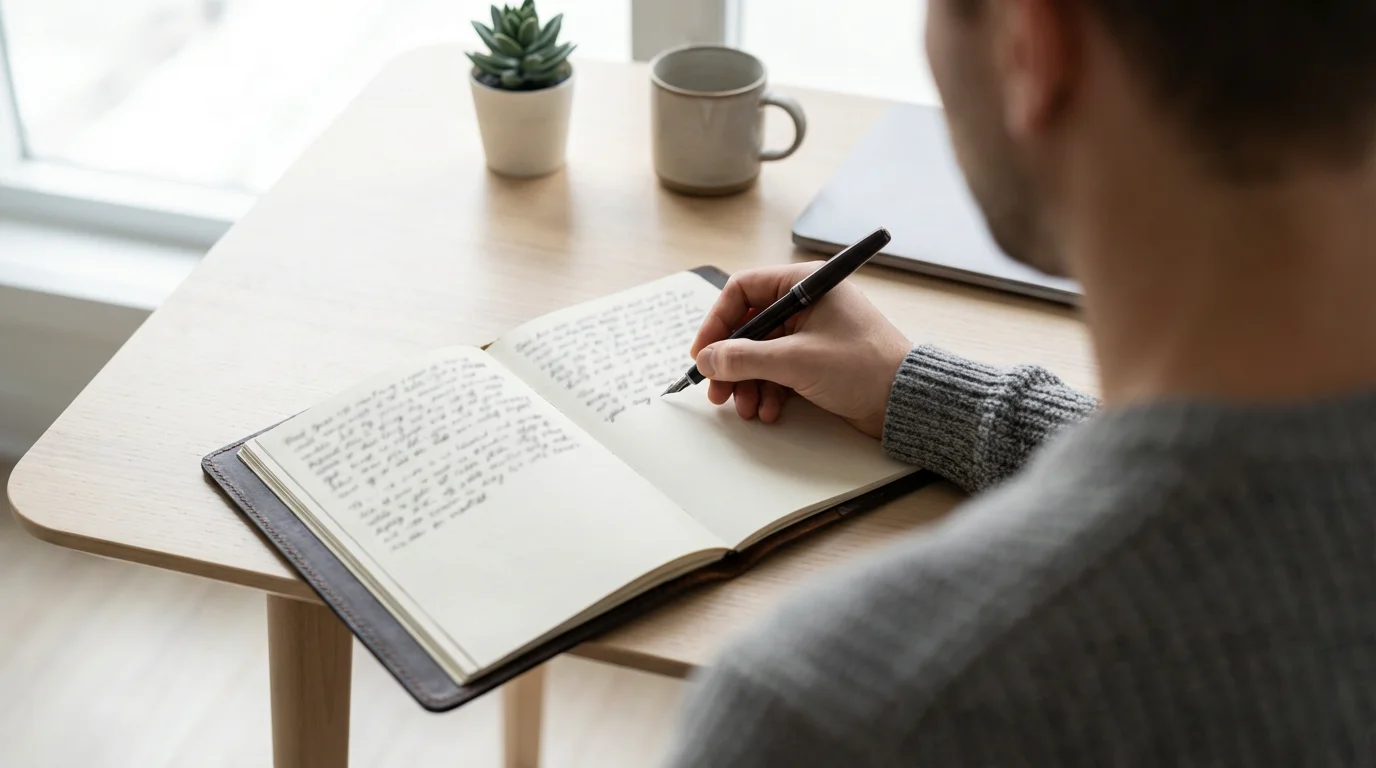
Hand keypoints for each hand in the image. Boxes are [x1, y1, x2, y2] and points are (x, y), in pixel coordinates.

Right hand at [690, 263, 911, 438]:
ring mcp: (811, 332)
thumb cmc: (864, 367)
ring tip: (747, 408)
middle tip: (717, 391)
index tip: (703, 353)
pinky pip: (779, 370)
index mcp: (805, 284)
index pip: (743, 291)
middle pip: (749, 327)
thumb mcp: (796, 361)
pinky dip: (769, 390)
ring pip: (761, 353)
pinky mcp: (817, 359)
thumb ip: (745, 358)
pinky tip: (770, 410)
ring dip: (748, 382)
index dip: (717, 322)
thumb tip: (708, 359)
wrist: (905, 401)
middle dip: (731, 362)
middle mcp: (807, 303)